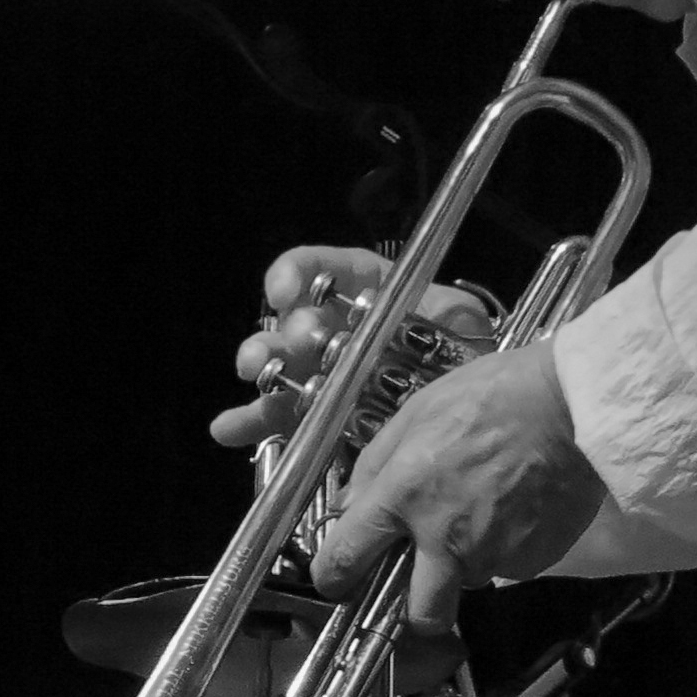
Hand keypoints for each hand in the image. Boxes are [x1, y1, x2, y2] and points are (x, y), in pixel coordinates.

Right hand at [206, 245, 496, 450]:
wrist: (468, 406)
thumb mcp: (459, 319)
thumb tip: (421, 326)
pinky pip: (278, 416)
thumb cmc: (464, 351)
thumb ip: (438, 316)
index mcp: (361, 290)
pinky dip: (251, 423)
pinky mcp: (312, 415)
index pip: (319, 269)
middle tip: (298, 343)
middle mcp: (332, 327)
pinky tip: (229, 427)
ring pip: (280, 365)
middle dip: (290, 329)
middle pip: (294, 321)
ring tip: (257, 372)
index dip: (297, 274)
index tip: (286, 290)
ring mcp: (318, 372)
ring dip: (265, 366)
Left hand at [310, 337, 605, 626]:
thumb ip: (376, 464)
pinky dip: (504, 547)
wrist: (576, 403)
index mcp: (404, 496)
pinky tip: (516, 508)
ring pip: (467, 584)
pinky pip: (507, 567)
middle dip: (416, 612)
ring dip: (465, 561)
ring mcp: (493, 554)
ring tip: (484, 511)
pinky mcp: (534, 559)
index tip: (335, 582)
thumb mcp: (417, 411)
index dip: (332, 578)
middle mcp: (445, 538)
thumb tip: (352, 506)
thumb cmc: (493, 395)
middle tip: (421, 582)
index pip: (346, 558)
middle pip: (420, 616)